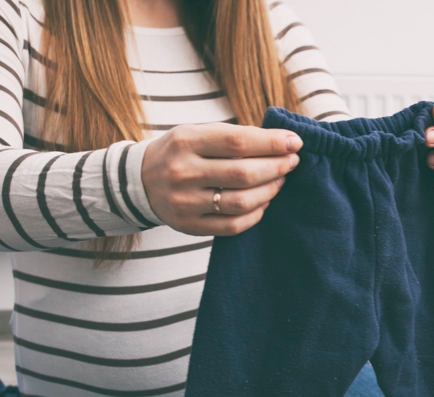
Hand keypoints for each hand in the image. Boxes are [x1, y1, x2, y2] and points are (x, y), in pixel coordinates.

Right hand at [142, 123, 301, 235]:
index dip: (272, 143)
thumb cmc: (180, 153)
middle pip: (243, 173)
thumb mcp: (196, 133)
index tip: (294, 142)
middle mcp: (182, 172)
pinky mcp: (189, 226)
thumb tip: (282, 142)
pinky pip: (233, 225)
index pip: (238, 141)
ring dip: (270, 190)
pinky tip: (264, 201)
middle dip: (276, 167)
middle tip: (291, 162)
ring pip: (241, 201)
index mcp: (185, 141)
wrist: (139, 181)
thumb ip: (233, 136)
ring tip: (280, 180)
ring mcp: (184, 202)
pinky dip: (256, 213)